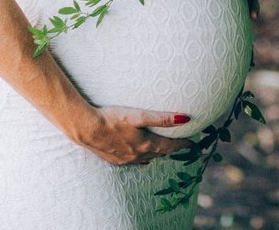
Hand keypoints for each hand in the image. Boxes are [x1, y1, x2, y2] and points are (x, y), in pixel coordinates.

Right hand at [72, 105, 195, 165]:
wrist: (86, 129)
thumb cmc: (113, 118)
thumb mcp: (139, 116)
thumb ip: (162, 118)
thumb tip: (185, 119)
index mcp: (146, 145)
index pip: (170, 146)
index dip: (182, 144)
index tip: (192, 144)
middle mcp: (137, 155)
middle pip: (160, 153)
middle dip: (172, 149)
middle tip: (181, 145)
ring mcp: (125, 159)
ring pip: (147, 158)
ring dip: (158, 154)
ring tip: (165, 150)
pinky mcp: (114, 158)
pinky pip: (134, 161)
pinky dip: (143, 158)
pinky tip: (142, 157)